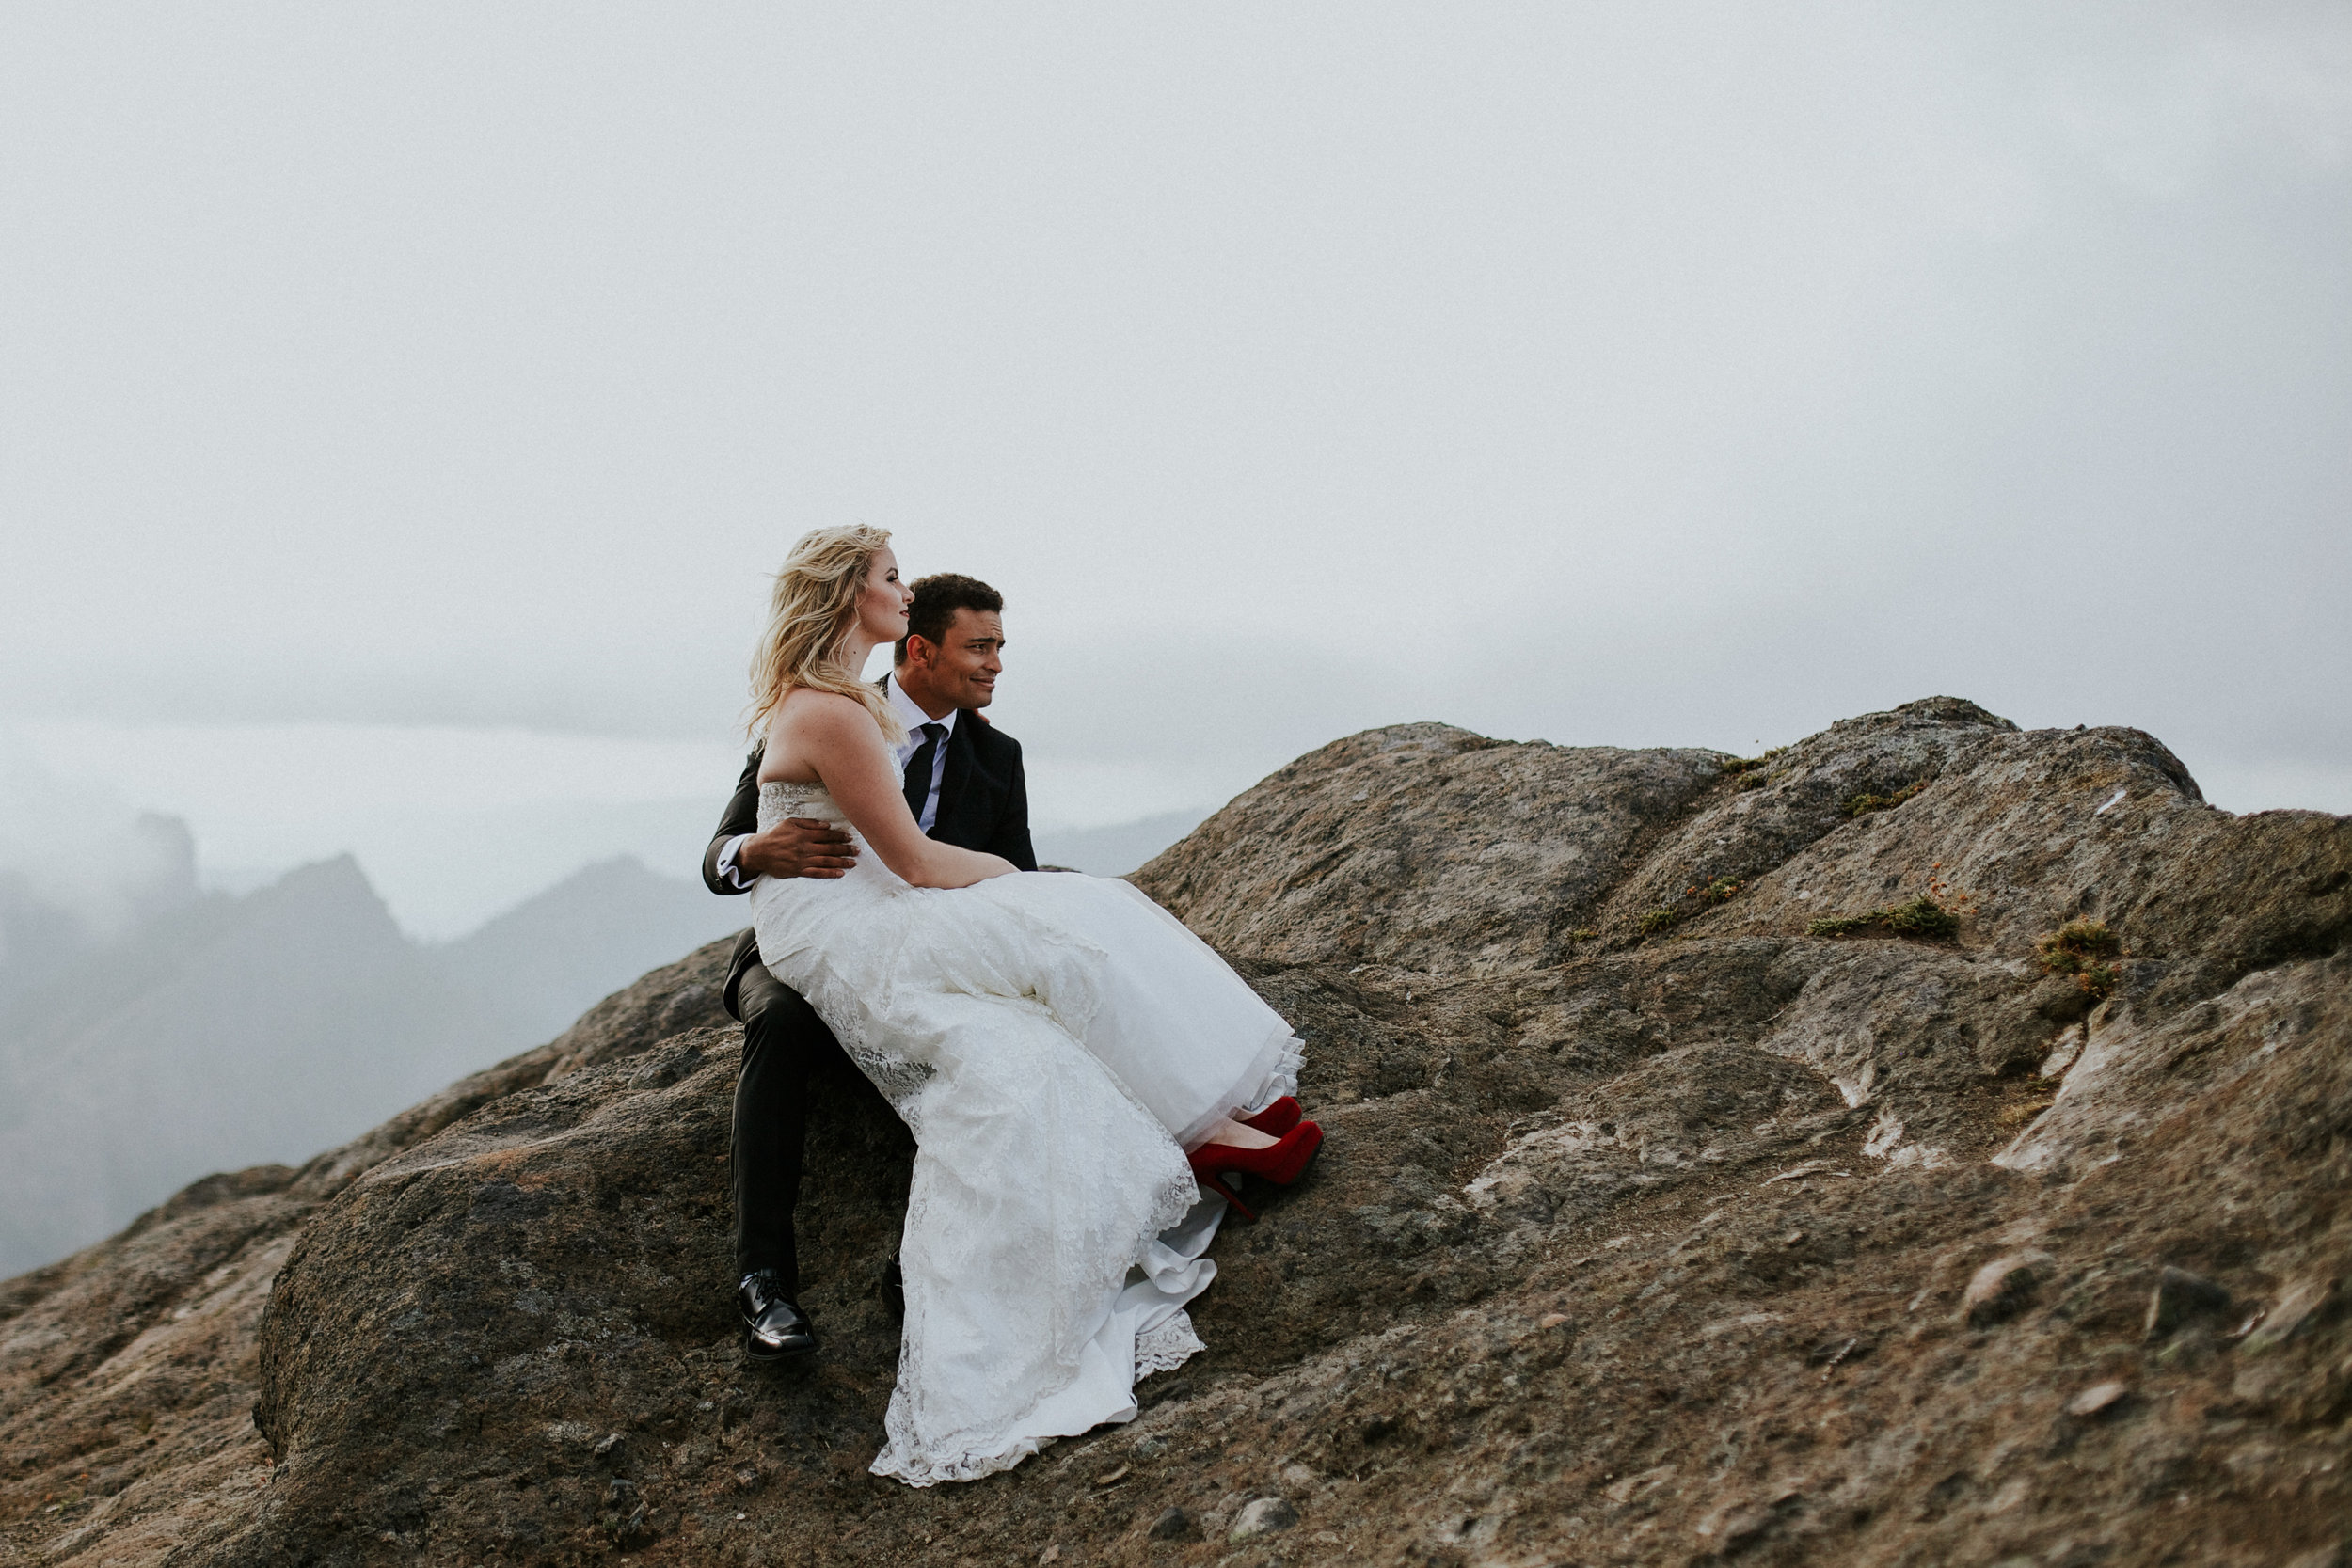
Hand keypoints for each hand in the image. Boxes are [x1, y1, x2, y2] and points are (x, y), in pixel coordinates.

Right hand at [739, 818, 858, 879]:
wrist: (759, 851)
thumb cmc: (775, 834)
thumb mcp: (790, 822)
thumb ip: (809, 823)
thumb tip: (827, 825)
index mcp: (803, 834)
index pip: (827, 835)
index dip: (840, 836)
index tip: (850, 837)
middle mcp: (805, 847)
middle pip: (829, 848)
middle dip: (845, 849)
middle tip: (858, 850)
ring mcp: (802, 860)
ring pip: (826, 861)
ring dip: (841, 862)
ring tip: (853, 862)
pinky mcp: (798, 871)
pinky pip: (817, 873)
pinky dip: (829, 873)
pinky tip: (840, 873)